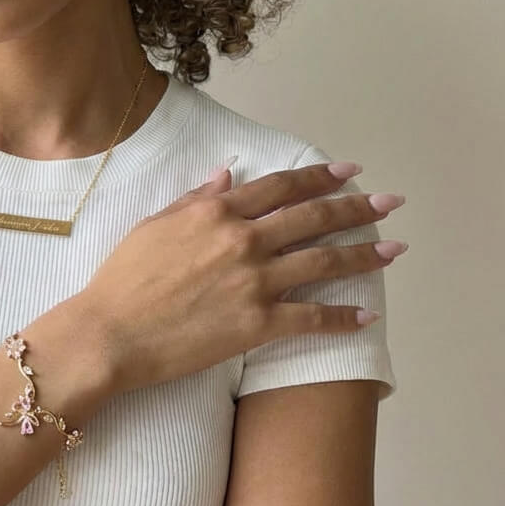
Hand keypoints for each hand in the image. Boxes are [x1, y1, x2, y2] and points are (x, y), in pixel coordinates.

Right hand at [76, 161, 406, 395]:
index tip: (347, 172)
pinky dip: (343, 318)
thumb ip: (194, 199)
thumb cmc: (123, 278)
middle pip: (312, 218)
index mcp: (216, 213)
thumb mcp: (153, 224)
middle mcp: (242, 241)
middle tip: (389, 203)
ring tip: (393, 249)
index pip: (280, 187)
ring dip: (363, 255)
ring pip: (322, 263)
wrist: (110, 333)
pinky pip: (312, 319)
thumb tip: (226, 176)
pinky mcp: (257, 325)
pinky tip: (367, 315)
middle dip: (356, 208)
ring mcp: (253, 283)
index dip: (318, 177)